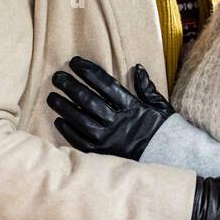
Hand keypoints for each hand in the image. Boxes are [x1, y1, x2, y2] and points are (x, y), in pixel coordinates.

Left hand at [47, 56, 173, 159]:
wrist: (167, 157)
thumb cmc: (161, 129)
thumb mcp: (160, 106)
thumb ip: (147, 87)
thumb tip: (137, 68)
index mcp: (132, 107)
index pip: (105, 84)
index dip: (88, 71)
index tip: (75, 62)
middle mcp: (117, 122)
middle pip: (88, 100)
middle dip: (70, 86)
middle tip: (57, 77)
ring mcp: (108, 139)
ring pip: (80, 119)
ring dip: (64, 107)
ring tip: (52, 96)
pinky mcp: (102, 153)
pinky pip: (80, 141)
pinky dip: (68, 130)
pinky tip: (59, 120)